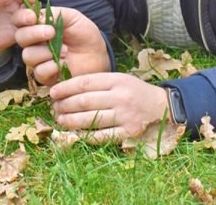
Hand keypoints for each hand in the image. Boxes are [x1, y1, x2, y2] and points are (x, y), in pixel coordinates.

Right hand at [14, 7, 109, 84]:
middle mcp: (34, 42)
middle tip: (51, 32)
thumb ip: (55, 14)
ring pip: (27, 56)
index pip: (20, 19)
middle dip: (33, 34)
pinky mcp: (46, 76)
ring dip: (45, 52)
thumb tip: (37, 17)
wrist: (98, 55)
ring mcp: (39, 60)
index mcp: (38, 25)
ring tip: (64, 50)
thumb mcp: (72, 17)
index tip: (33, 18)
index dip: (22, 18)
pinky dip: (51, 66)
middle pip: (20, 37)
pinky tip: (63, 63)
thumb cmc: (84, 34)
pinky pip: (39, 72)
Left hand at [50, 72, 169, 142]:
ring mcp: (125, 116)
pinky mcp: (129, 133)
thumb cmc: (133, 91)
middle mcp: (120, 97)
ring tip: (60, 120)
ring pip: (91, 119)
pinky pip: (103, 136)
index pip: (85, 82)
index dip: (66, 88)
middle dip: (65, 105)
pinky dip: (87, 136)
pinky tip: (76, 134)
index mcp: (116, 80)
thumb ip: (97, 83)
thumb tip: (68, 90)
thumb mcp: (118, 79)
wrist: (161, 106)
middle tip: (54, 108)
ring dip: (71, 121)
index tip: (53, 92)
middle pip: (85, 101)